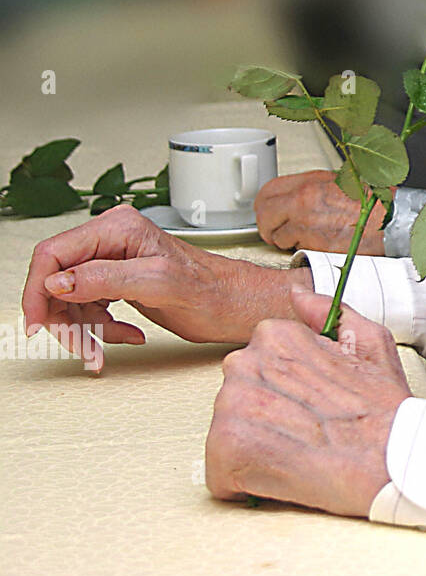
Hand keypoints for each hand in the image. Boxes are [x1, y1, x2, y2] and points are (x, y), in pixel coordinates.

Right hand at [21, 204, 313, 370]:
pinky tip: (128, 336)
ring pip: (70, 299)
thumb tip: (57, 281)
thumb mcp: (159, 284)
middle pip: (56, 279)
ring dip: (83, 330)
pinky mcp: (119, 282)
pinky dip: (99, 329)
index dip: (39, 290)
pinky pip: (89, 308)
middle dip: (63, 317)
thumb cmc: (212, 290)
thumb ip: (106, 278)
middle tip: (82, 346)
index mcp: (118, 228)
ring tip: (105, 348)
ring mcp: (114, 261)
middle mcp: (112, 239)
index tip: (39, 324)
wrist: (236, 305)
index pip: (53, 254)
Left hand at [205, 293, 410, 517]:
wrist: (393, 459)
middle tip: (306, 434)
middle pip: (236, 401)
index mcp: (275, 337)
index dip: (284, 396)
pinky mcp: (226, 447)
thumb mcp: (371, 344)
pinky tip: (282, 475)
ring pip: (227, 435)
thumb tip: (298, 296)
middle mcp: (246, 363)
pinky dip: (246, 485)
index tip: (308, 409)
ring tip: (298, 454)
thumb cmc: (384, 412)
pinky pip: (220, 474)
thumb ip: (330, 312)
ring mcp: (232, 405)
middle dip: (265, 422)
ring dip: (256, 452)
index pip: (255, 369)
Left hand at [255, 170, 386, 254]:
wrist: (391, 221)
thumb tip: (298, 197)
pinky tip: (315, 246)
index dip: (265, 204)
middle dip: (267, 224)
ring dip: (285, 240)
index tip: (269, 211)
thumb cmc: (375, 204)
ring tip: (300, 239)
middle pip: (264, 213)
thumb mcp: (341, 183)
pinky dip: (301, 250)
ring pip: (277, 235)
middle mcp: (304, 199)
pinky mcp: (314, 244)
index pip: (269, 190)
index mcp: (311, 182)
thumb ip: (314, 188)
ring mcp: (307, 222)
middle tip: (274, 230)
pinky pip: (295, 249)